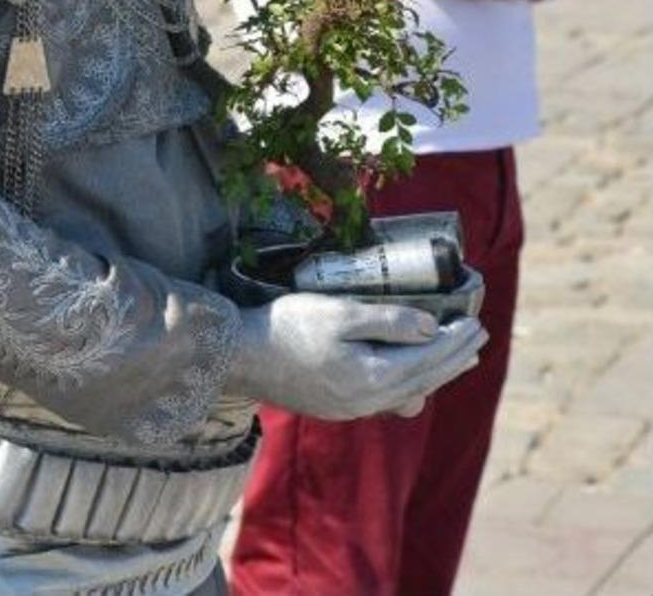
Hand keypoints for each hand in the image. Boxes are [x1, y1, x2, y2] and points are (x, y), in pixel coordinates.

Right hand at [226, 293, 486, 420]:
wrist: (241, 357)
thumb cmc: (289, 326)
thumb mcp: (340, 313)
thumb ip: (387, 322)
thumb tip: (430, 328)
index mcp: (373, 376)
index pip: (427, 357)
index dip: (455, 340)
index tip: (477, 323)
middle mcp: (368, 400)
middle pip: (424, 379)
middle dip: (453, 358)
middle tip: (479, 340)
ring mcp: (352, 408)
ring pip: (408, 392)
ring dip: (435, 373)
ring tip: (454, 358)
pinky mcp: (336, 407)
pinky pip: (387, 399)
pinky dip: (409, 383)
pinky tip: (409, 378)